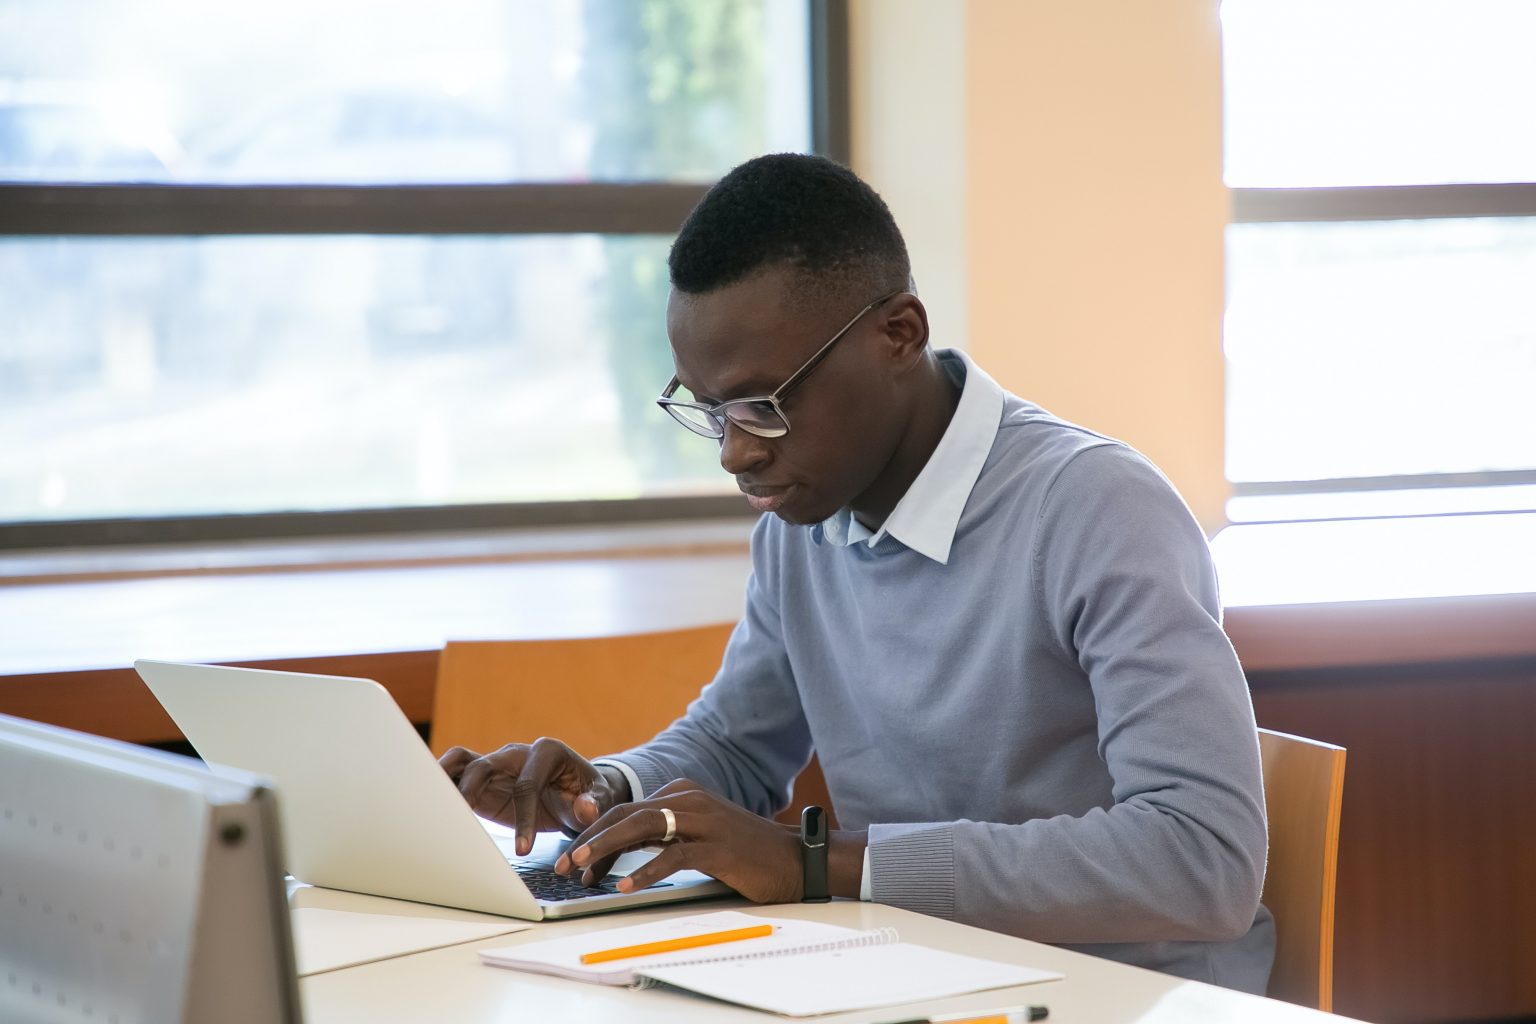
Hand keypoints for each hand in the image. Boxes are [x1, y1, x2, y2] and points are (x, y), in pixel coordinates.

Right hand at [438, 737, 627, 855]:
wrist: (580, 793)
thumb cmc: (589, 795)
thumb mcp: (599, 799)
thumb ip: (592, 803)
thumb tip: (585, 809)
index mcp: (547, 752)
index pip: (528, 784)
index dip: (525, 817)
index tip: (524, 849)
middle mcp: (517, 753)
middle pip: (485, 765)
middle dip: (472, 793)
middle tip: (460, 824)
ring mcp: (497, 764)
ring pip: (462, 761)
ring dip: (444, 778)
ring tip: (429, 802)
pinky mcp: (483, 780)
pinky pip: (456, 775)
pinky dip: (441, 785)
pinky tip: (428, 804)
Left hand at [554, 778, 802, 903]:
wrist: (794, 859)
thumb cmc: (744, 852)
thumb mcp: (697, 836)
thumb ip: (663, 836)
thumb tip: (616, 855)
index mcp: (683, 794)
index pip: (627, 809)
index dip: (595, 832)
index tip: (572, 859)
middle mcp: (690, 800)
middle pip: (628, 814)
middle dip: (590, 838)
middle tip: (563, 864)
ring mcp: (704, 821)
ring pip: (643, 828)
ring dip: (607, 848)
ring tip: (582, 868)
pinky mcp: (718, 847)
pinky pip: (673, 856)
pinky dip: (645, 870)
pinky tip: (625, 884)